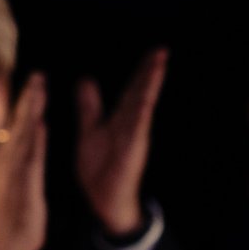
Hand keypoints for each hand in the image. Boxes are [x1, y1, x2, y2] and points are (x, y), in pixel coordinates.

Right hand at [0, 75, 47, 249]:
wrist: (6, 244)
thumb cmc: (15, 217)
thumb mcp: (22, 184)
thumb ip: (26, 161)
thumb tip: (32, 139)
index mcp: (9, 161)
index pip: (18, 126)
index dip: (26, 103)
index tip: (34, 81)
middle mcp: (8, 161)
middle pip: (19, 123)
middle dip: (29, 98)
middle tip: (38, 73)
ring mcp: (13, 172)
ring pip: (24, 134)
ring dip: (31, 110)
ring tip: (39, 88)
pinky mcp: (22, 185)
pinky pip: (29, 158)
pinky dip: (34, 140)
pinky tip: (40, 124)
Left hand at [76, 48, 166, 239]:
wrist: (103, 199)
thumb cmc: (100, 169)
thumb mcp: (90, 129)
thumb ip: (90, 106)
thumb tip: (86, 79)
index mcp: (120, 119)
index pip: (133, 89)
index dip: (142, 71)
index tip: (153, 52)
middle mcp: (130, 124)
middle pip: (141, 91)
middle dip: (151, 71)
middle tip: (162, 50)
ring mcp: (133, 135)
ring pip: (143, 103)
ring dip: (151, 83)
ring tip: (159, 62)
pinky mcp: (132, 148)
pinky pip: (138, 124)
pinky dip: (143, 108)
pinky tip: (147, 94)